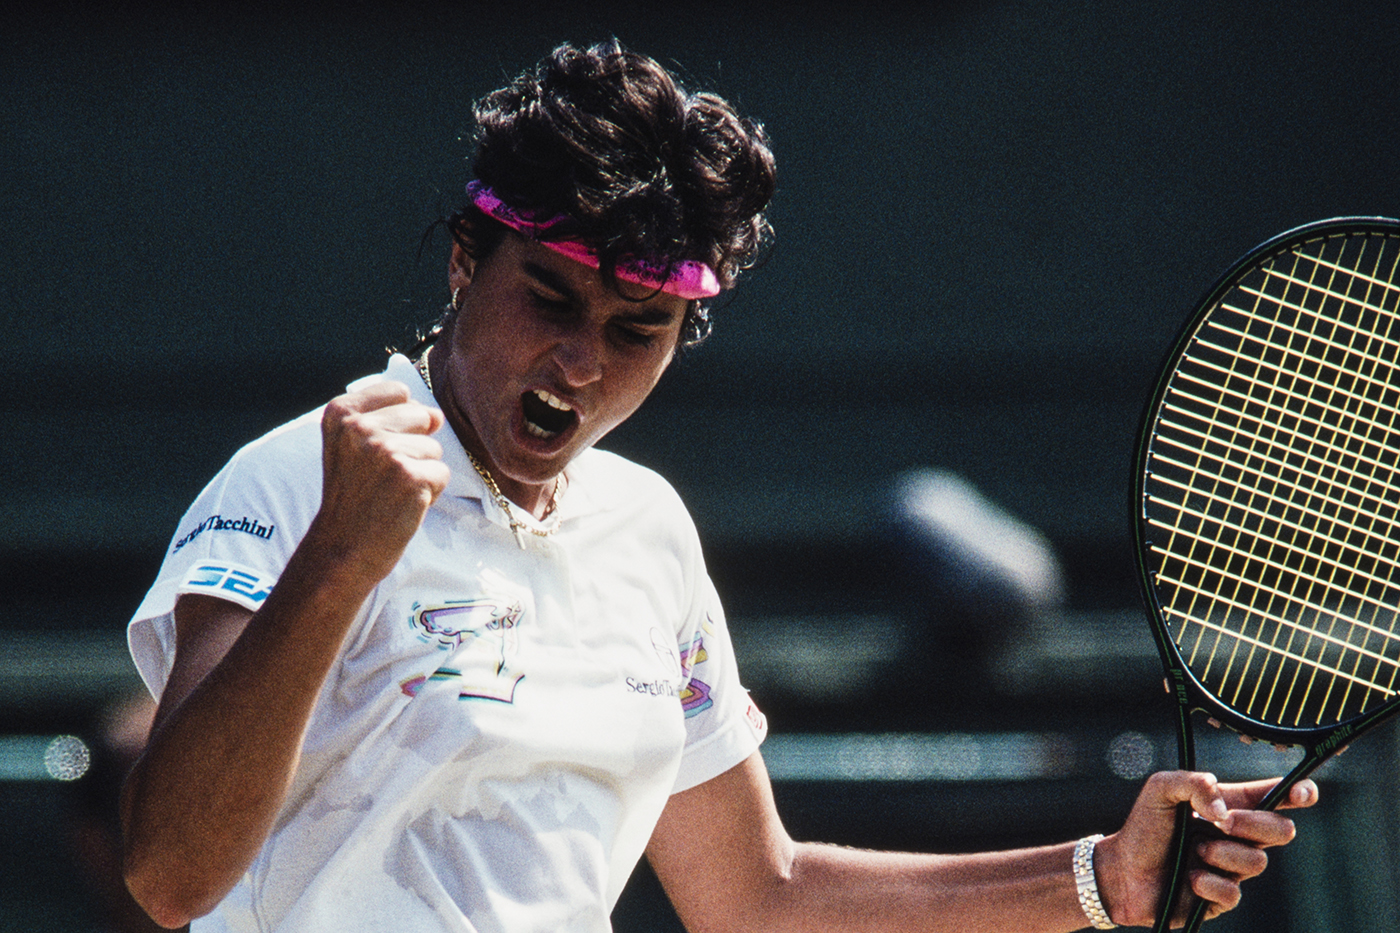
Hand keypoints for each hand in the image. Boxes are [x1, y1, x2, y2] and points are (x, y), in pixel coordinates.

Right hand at [311, 379, 449, 582]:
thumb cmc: (353, 499)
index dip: (400, 423)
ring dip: (421, 472)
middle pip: (422, 416)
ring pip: (434, 448)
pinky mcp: (410, 476)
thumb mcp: (350, 446)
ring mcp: (385, 451)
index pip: (399, 392)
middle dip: (413, 447)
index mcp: (341, 412)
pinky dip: (430, 493)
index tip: (375, 452)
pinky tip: (402, 505)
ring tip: (391, 492)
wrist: (341, 551)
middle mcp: (360, 427)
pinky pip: (441, 473)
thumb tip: (437, 414)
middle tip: (383, 478)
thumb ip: (386, 418)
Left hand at [1093, 771, 1318, 927]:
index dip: (1297, 792)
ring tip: (1193, 851)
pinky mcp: (1222, 898)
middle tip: (1221, 823)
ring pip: (1257, 861)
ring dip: (1221, 854)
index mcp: (1228, 806)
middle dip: (1256, 824)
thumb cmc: (1142, 827)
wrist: (1121, 871)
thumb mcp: (1160, 789)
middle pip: (1282, 830)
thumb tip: (1224, 811)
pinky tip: (1188, 878)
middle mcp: (1237, 837)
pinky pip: (1233, 892)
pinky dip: (1206, 882)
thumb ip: (1194, 784)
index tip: (1306, 792)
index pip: (1273, 797)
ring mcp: (1232, 868)